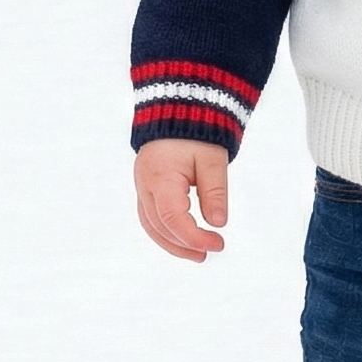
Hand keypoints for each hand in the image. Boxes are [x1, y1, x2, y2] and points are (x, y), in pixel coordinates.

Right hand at [134, 139, 228, 261]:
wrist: (177, 107)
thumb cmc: (196, 131)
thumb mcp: (212, 159)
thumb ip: (215, 191)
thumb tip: (219, 223)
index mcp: (160, 177)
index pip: (173, 218)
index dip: (194, 237)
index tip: (218, 243)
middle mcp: (145, 184)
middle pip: (159, 226)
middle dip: (184, 244)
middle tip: (210, 251)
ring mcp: (142, 186)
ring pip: (151, 225)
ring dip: (173, 242)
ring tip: (198, 253)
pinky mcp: (146, 186)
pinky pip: (150, 216)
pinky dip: (165, 231)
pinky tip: (182, 239)